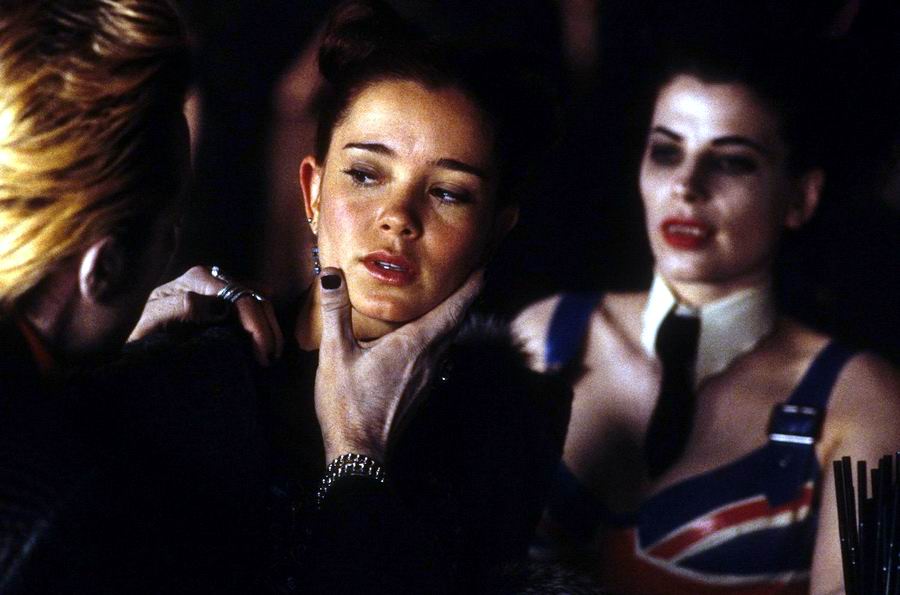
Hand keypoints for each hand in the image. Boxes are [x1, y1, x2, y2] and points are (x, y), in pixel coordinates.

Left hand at [128, 265, 283, 365]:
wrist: (124, 330)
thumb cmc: (138, 329)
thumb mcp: (153, 320)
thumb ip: (181, 307)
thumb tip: (219, 306)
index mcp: (199, 279)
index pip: (242, 298)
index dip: (258, 326)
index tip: (263, 355)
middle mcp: (211, 277)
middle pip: (254, 298)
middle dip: (267, 328)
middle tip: (271, 359)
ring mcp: (217, 286)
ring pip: (257, 300)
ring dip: (268, 327)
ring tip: (271, 353)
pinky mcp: (219, 297)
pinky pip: (249, 305)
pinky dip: (262, 321)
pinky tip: (266, 339)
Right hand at [314, 266, 482, 462]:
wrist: (359, 451)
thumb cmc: (347, 404)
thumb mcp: (335, 354)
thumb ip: (335, 311)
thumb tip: (330, 273)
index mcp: (416, 344)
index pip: (454, 308)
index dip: (470, 286)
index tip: (481, 266)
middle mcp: (431, 358)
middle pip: (457, 321)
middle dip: (465, 295)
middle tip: (469, 273)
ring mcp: (430, 376)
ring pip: (450, 338)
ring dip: (454, 317)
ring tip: (449, 298)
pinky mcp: (422, 388)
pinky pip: (440, 354)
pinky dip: (441, 336)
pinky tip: (426, 335)